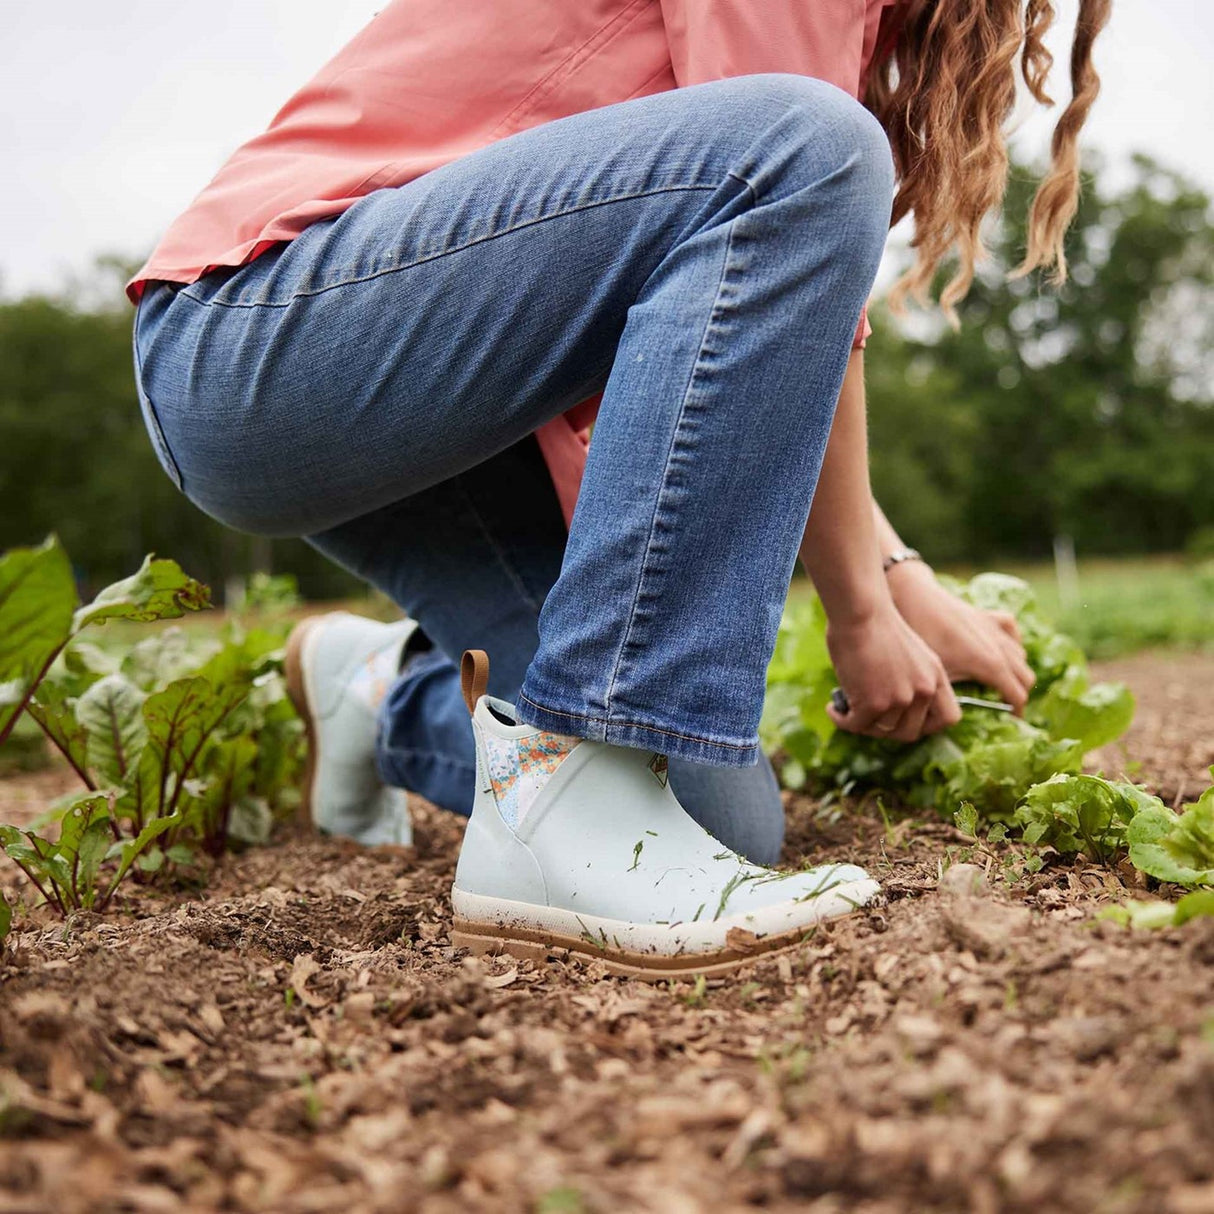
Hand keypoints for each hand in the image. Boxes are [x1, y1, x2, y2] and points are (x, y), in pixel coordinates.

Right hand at [826, 601, 961, 742]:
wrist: (860, 612)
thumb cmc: (875, 624)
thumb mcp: (909, 653)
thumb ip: (911, 679)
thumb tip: (891, 708)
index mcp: (935, 676)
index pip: (948, 718)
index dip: (928, 726)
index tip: (907, 721)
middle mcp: (923, 690)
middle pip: (910, 732)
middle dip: (887, 730)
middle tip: (869, 719)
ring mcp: (900, 699)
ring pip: (880, 730)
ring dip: (862, 724)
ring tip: (846, 710)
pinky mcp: (874, 704)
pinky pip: (856, 725)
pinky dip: (841, 719)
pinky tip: (832, 709)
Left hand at [886, 561, 1035, 710]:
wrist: (914, 598)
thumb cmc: (923, 638)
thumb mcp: (938, 676)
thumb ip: (954, 697)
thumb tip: (957, 716)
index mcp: (991, 665)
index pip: (1018, 696)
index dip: (1016, 713)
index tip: (1010, 723)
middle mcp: (1001, 647)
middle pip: (1025, 678)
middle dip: (1019, 694)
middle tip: (1004, 708)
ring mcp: (996, 629)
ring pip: (1020, 655)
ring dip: (1016, 671)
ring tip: (1000, 685)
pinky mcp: (987, 616)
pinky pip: (1012, 631)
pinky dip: (1012, 643)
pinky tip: (1002, 649)